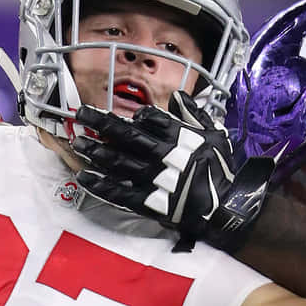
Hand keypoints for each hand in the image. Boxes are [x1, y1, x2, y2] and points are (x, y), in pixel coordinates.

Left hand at [74, 95, 273, 249]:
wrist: (226, 209)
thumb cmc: (221, 171)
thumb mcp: (216, 135)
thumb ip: (195, 115)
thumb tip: (178, 96)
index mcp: (181, 138)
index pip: (153, 119)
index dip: (135, 116)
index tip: (122, 114)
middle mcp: (165, 156)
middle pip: (128, 136)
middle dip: (102, 124)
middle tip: (81, 114)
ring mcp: (155, 180)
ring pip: (120, 162)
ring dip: (97, 151)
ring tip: (79, 142)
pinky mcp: (149, 203)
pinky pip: (119, 192)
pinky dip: (101, 185)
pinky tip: (85, 177)